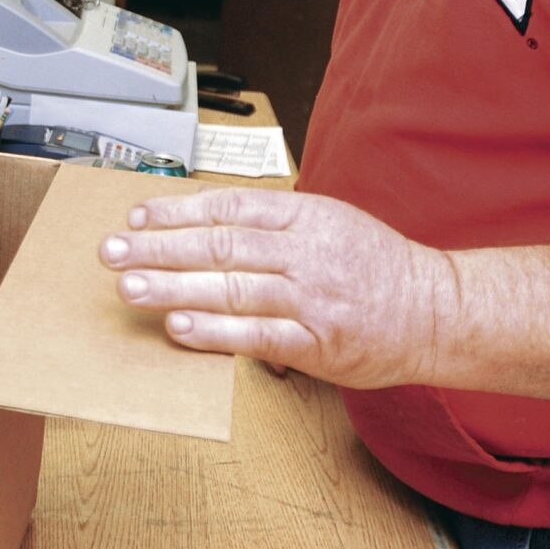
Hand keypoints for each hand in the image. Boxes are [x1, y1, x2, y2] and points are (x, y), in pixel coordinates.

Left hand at [99, 187, 455, 390]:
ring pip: (231, 289)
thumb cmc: (379, 268)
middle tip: (111, 251)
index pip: (229, 206)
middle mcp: (306, 252)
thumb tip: (208, 223)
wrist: (438, 311)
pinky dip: (214, 331)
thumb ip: (275, 222)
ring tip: (129, 288)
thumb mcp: (331, 222)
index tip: (136, 218)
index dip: (178, 212)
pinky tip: (178, 327)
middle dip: (159, 248)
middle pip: (219, 245)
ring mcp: (311, 298)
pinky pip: (256, 336)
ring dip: (173, 288)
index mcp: (307, 215)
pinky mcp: (317, 342)